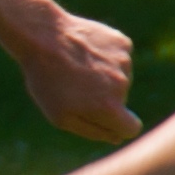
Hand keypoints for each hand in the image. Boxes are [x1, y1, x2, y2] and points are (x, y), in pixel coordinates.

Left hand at [12, 10, 142, 144]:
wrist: (42, 36)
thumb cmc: (47, 80)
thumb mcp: (60, 117)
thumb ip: (93, 131)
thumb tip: (116, 137)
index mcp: (109, 107)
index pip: (131, 127)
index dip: (118, 126)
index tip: (105, 119)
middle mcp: (122, 85)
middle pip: (120, 101)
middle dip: (103, 98)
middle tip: (75, 86)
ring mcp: (124, 62)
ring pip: (120, 78)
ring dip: (103, 76)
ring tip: (77, 67)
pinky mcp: (122, 43)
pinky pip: (119, 58)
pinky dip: (105, 57)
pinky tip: (85, 52)